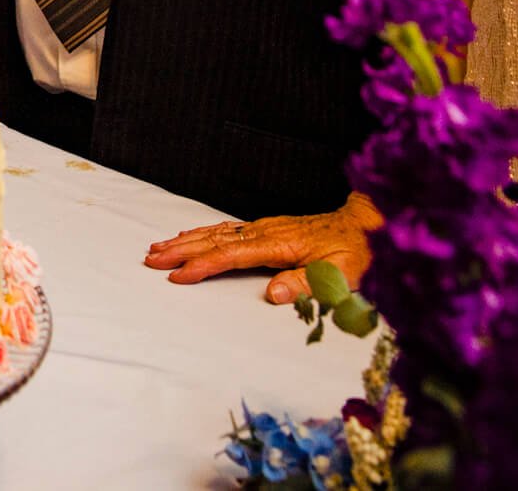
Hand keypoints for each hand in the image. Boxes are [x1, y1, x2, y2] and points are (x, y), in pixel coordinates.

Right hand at [142, 192, 379, 304]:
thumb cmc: (358, 251)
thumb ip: (306, 284)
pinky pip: (226, 228)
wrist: (367, 223)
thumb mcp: (342, 275)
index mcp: (279, 244)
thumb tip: (272, 293)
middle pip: (215, 240)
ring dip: (185, 240)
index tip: (177, 275)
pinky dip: (202, 231)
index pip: (231, 256)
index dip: (203, 266)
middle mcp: (266, 232)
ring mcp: (265, 227)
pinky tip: (189, 234)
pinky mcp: (267, 228)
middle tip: (151, 258)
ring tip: (158, 246)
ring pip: (216, 232)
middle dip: (181, 250)